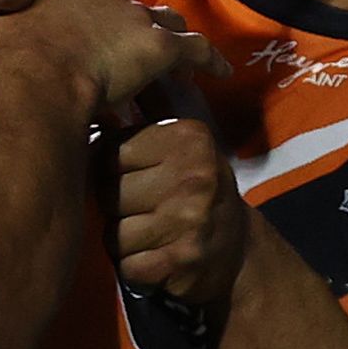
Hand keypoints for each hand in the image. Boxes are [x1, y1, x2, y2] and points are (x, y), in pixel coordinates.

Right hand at [0, 0, 224, 114]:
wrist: (35, 75)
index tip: (90, 31)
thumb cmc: (5, 59)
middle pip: (129, 5)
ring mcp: (135, 17)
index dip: (92, 15)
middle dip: (132, 23)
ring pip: (165, 21)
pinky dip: (210, 59)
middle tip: (129, 47)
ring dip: (170, 36)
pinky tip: (221, 71)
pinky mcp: (160, 46)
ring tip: (175, 55)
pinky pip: (195, 50)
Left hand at [112, 117, 247, 303]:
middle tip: (146, 210)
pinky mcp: (185, 259)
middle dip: (117, 209)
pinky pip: (129, 266)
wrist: (238, 250)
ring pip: (114, 234)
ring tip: (152, 234)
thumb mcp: (182, 144)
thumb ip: (148, 111)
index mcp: (188, 138)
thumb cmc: (195, 191)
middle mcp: (193, 174)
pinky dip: (136, 269)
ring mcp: (190, 218)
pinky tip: (158, 258)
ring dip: (124, 242)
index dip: (111, 172)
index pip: (109, 153)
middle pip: (109, 195)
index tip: (135, 178)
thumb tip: (109, 79)